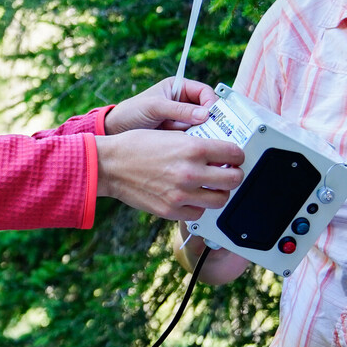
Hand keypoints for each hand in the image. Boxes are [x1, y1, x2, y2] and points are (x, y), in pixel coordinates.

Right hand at [94, 129, 243, 219]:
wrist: (109, 165)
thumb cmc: (135, 146)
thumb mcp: (170, 134)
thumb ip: (196, 144)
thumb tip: (217, 152)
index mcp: (193, 148)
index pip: (234, 154)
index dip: (237, 155)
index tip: (234, 157)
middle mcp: (190, 172)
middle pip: (234, 179)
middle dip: (234, 174)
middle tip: (227, 172)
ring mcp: (182, 194)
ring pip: (221, 200)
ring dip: (219, 192)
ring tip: (210, 186)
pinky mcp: (171, 210)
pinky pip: (199, 213)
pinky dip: (198, 206)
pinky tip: (191, 196)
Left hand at [104, 77, 216, 134]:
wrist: (115, 131)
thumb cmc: (131, 112)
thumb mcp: (154, 107)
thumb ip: (178, 110)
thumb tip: (204, 114)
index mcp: (179, 88)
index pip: (204, 92)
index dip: (210, 103)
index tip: (209, 116)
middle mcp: (183, 103)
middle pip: (207, 110)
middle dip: (207, 120)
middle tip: (207, 131)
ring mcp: (181, 120)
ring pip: (201, 126)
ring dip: (197, 132)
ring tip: (186, 137)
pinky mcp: (177, 135)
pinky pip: (192, 138)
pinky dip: (190, 141)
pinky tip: (182, 144)